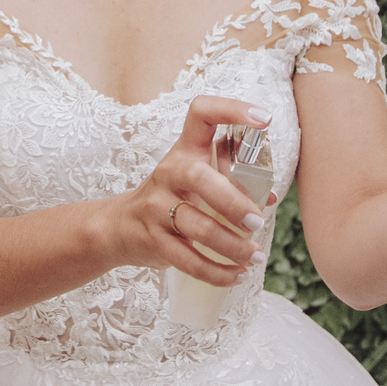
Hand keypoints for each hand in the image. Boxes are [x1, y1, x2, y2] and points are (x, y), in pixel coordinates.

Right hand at [110, 97, 271, 283]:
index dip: (232, 110)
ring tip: (254, 256)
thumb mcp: (193, 178)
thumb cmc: (170, 198)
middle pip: (198, 177)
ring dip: (232, 246)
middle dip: (233, 201)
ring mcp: (157, 207)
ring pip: (197, 227)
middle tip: (257, 221)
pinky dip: (217, 272)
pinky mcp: (154, 240)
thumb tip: (267, 196)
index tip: (263, 118)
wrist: (119, 227)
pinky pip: (187, 260)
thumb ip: (229, 180)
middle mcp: (169, 173)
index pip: (202, 114)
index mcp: (184, 150)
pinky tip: (238, 276)